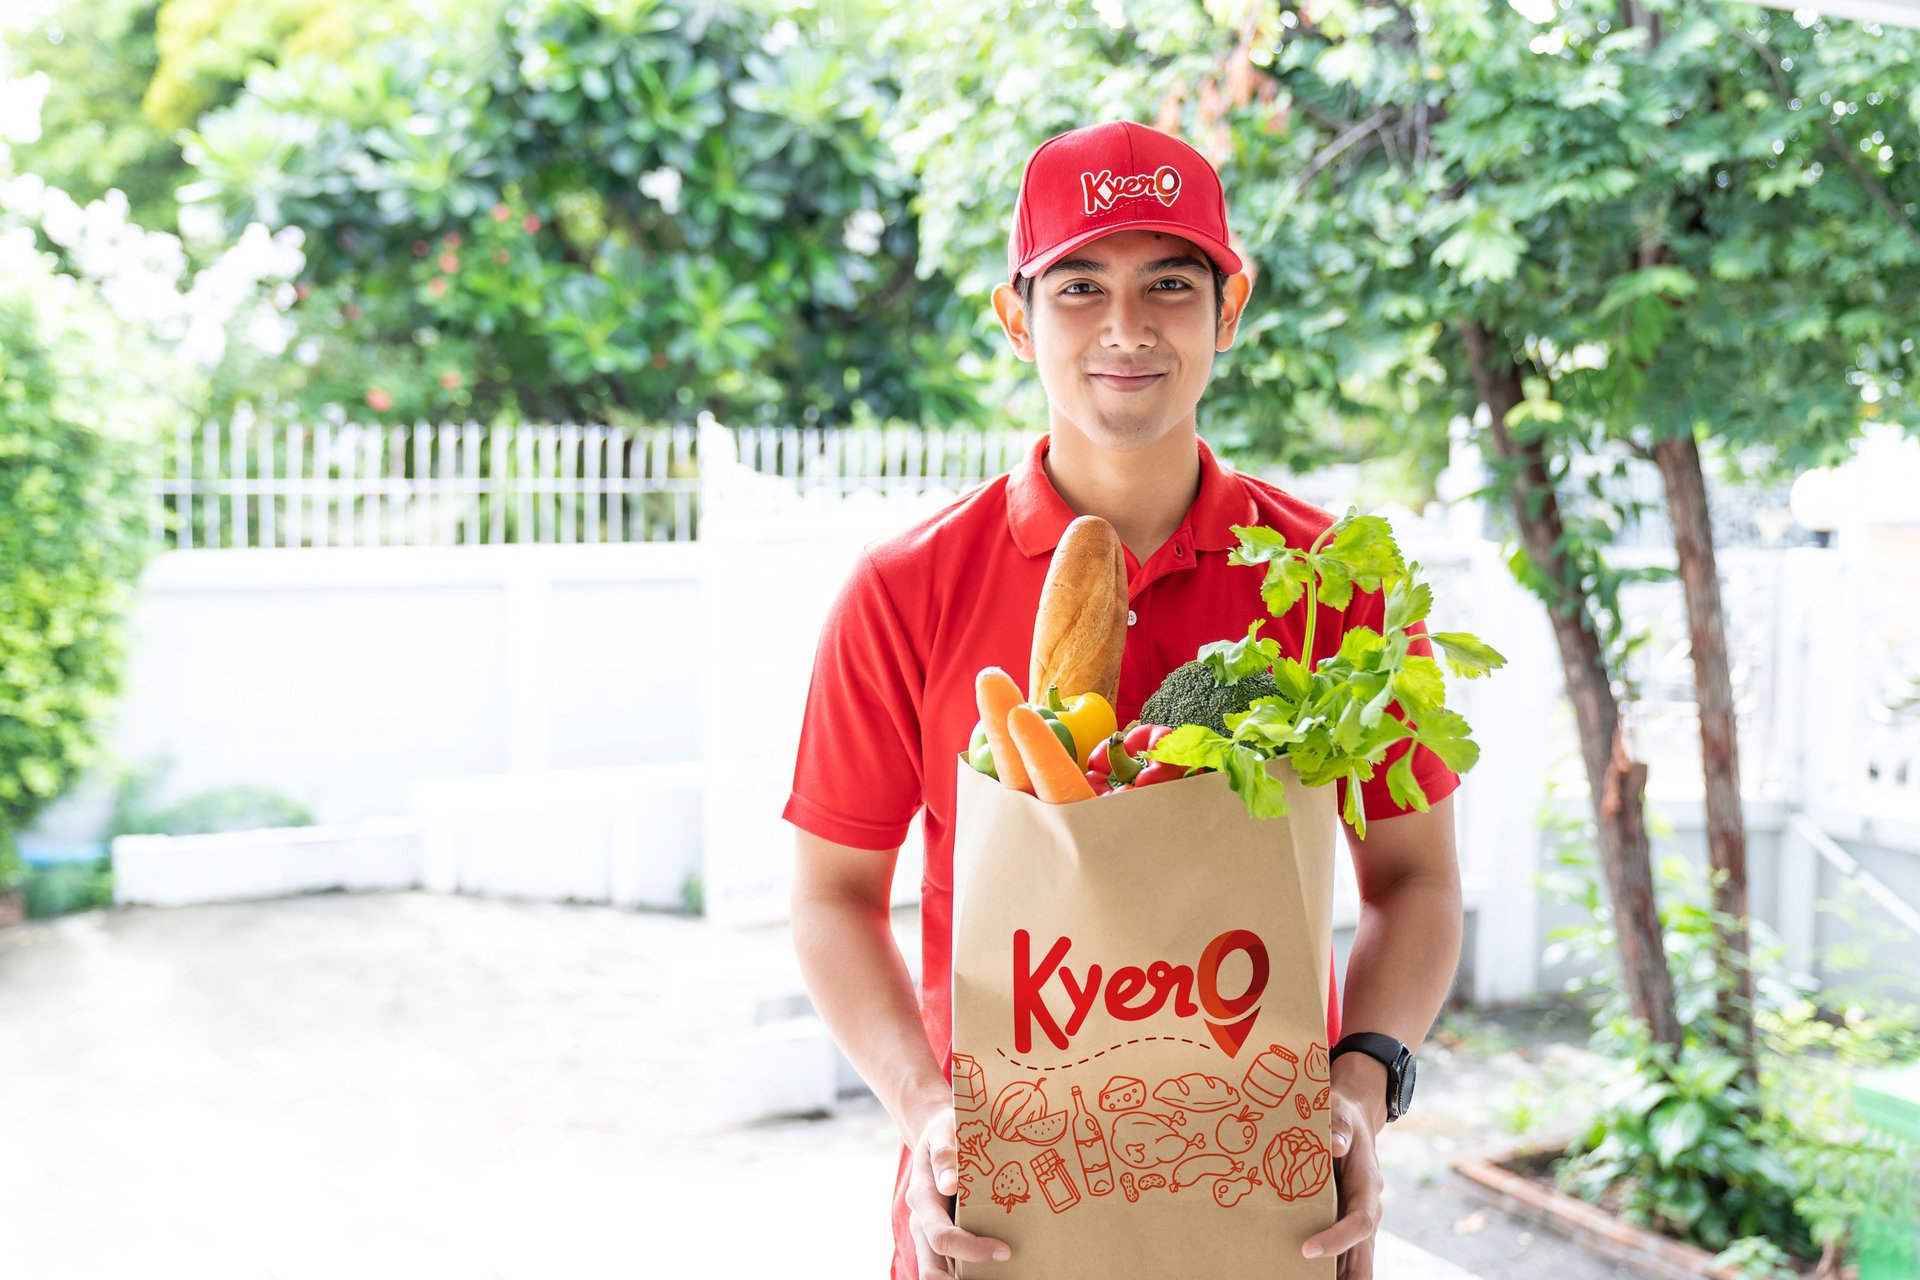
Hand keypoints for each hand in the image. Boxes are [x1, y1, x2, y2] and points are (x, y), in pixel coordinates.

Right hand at [907, 1107, 1010, 1277]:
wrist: (937, 1135)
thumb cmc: (945, 1130)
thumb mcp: (944, 1130)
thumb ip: (945, 1152)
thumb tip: (949, 1181)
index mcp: (922, 1199)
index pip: (942, 1237)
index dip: (971, 1249)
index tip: (1005, 1251)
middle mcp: (923, 1222)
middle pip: (932, 1271)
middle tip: (1002, 1276)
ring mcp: (931, 1232)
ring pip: (939, 1273)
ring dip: (966, 1279)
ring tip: (1003, 1275)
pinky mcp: (944, 1236)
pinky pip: (952, 1265)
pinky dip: (971, 1273)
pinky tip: (999, 1269)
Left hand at [1299, 1087, 1382, 1278]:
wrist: (1350, 1115)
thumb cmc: (1341, 1113)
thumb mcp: (1339, 1112)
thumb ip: (1339, 1128)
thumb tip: (1336, 1145)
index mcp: (1367, 1185)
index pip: (1360, 1222)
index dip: (1338, 1239)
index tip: (1308, 1249)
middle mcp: (1365, 1207)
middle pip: (1363, 1252)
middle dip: (1351, 1276)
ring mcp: (1354, 1215)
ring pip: (1354, 1256)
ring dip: (1338, 1274)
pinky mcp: (1341, 1217)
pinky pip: (1341, 1249)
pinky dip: (1330, 1265)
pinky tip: (1302, 1273)